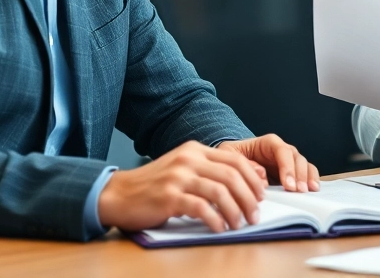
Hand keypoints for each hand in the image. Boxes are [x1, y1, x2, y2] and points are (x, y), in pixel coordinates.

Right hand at [96, 140, 267, 233]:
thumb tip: (243, 185)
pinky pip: (201, 208)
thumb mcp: (182, 169)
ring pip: (219, 192)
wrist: (119, 194)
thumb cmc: (153, 186)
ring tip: (239, 224)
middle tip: (254, 214)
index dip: (252, 179)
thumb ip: (208, 172)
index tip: (261, 196)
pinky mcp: (169, 197)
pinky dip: (215, 220)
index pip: (234, 160)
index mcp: (194, 150)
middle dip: (248, 197)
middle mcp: (188, 159)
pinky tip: (219, 228)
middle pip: (231, 176)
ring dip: (235, 211)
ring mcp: (178, 177)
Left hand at [220, 134, 319, 192]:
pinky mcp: (293, 173)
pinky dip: (312, 180)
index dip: (287, 167)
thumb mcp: (230, 155)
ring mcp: (289, 161)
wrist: (234, 163)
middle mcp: (282, 150)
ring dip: (308, 178)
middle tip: (298, 191)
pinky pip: (308, 174)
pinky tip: (313, 190)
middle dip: (299, 175)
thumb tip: (261, 174)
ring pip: (305, 165)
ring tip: (307, 191)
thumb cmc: (233, 157)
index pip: (282, 151)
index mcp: (268, 143)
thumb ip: (245, 163)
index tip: (287, 184)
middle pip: (296, 158)